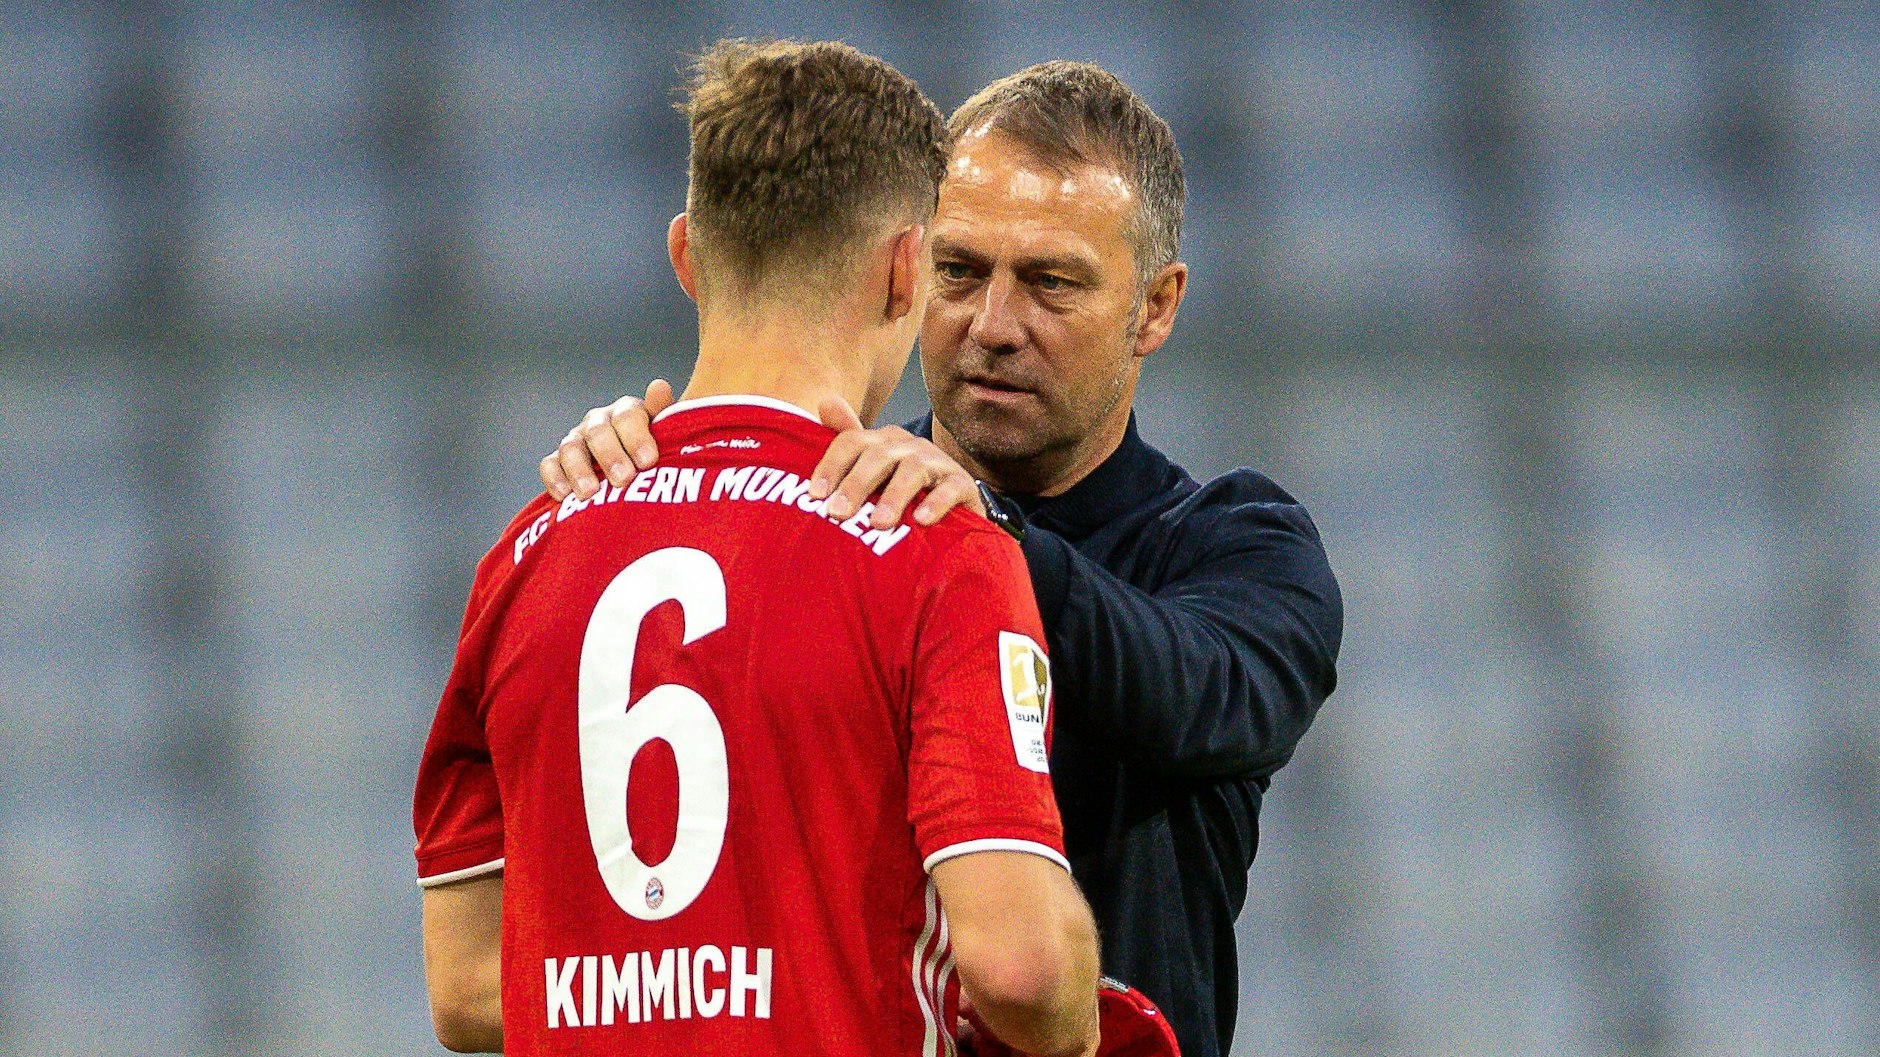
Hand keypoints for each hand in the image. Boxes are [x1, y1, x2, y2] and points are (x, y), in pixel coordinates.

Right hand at [539, 379, 675, 499]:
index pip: (628, 416)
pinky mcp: (558, 462)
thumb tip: (659, 386)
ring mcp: (577, 441)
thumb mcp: (667, 440)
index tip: (648, 461)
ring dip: (580, 470)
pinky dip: (555, 478)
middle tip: (624, 479)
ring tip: (590, 493)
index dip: (637, 437)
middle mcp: (599, 422)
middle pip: (598, 431)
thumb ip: (665, 415)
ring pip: (571, 447)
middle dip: (610, 455)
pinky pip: (550, 465)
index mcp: (627, 413)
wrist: (635, 484)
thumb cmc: (655, 460)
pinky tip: (565, 496)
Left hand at [811, 397, 986, 529]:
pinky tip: (921, 521)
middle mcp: (909, 446)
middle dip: (855, 484)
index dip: (831, 466)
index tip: (815, 495)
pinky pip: (950, 489)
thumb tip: (825, 402)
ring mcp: (938, 463)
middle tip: (838, 513)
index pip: (852, 442)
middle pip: (878, 456)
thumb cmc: (904, 492)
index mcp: (883, 441)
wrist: (954, 511)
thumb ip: (847, 443)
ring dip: (893, 497)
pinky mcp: (962, 485)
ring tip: (878, 523)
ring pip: (913, 470)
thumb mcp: (873, 471)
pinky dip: (935, 503)